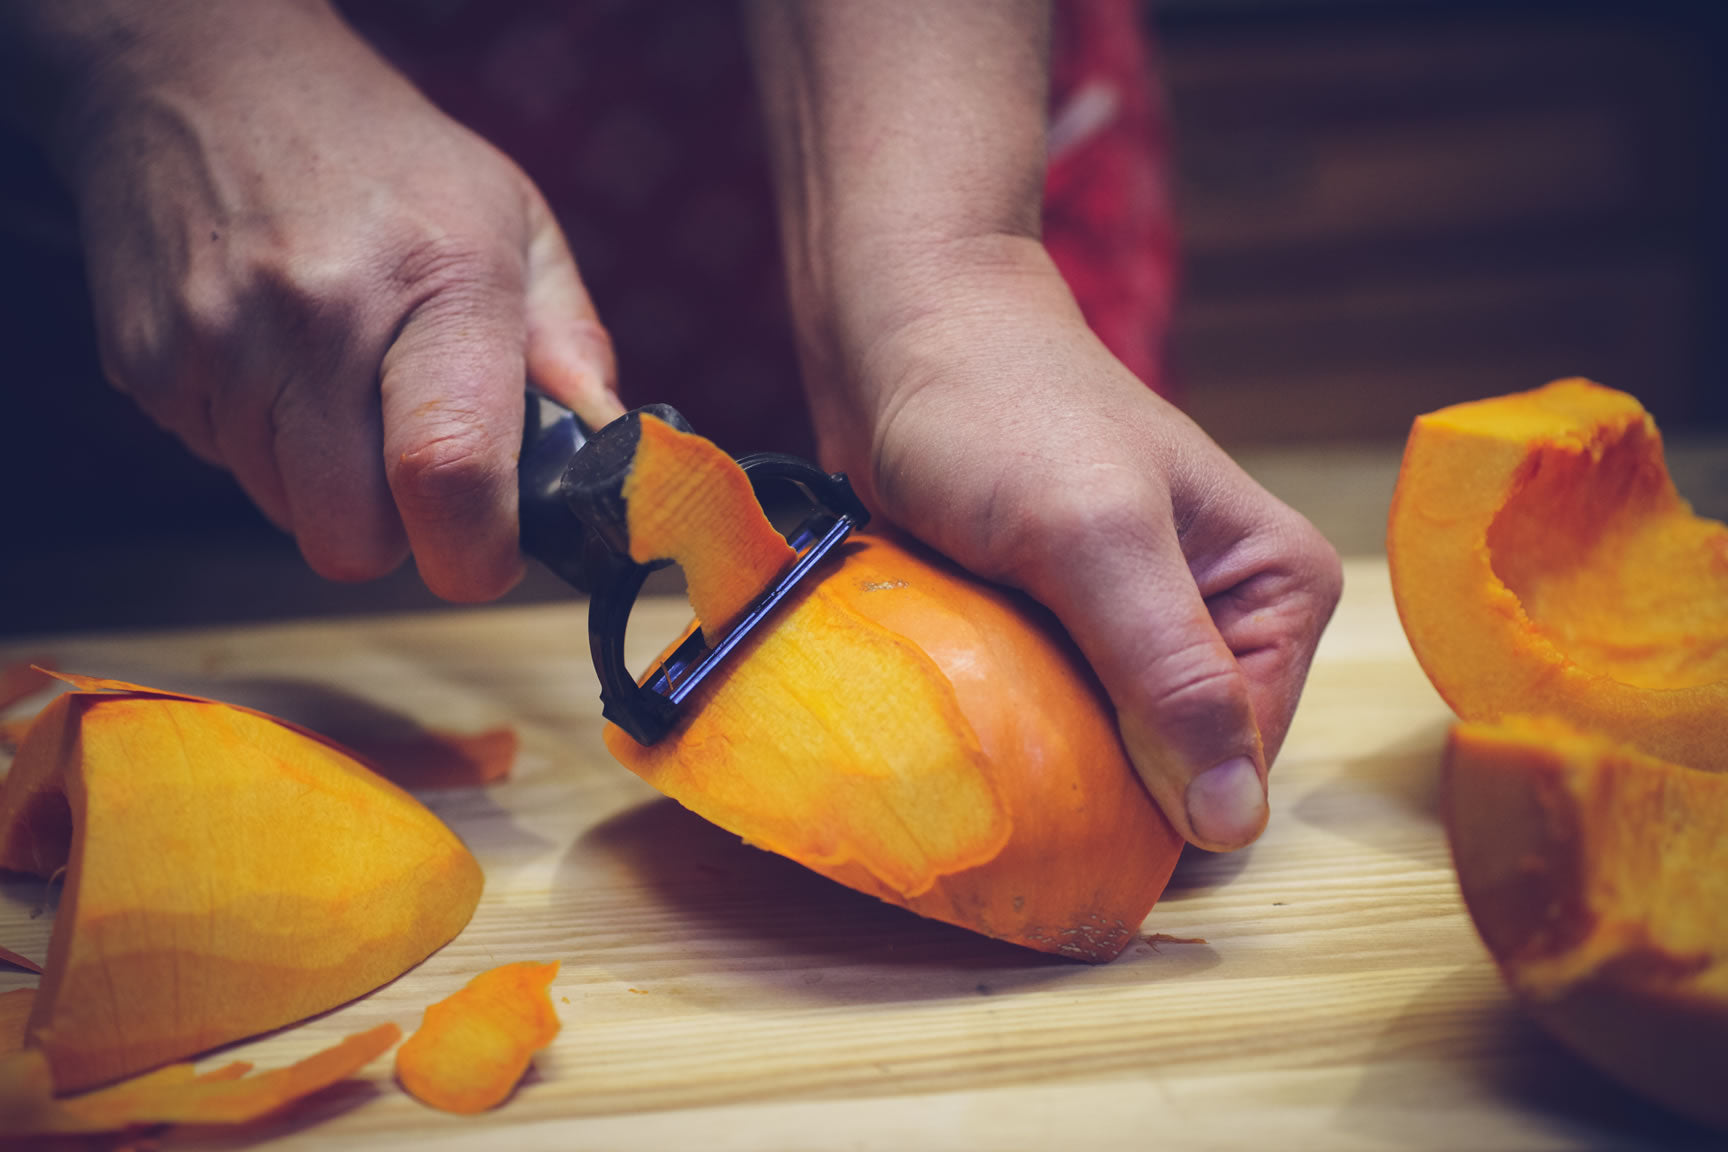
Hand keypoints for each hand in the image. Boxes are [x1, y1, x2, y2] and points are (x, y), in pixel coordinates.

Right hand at [52, 1, 622, 597]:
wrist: (203, 79)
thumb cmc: (386, 160)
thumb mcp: (513, 221)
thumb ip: (571, 343)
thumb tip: (603, 449)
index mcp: (440, 280)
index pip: (449, 471)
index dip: (477, 552)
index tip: (491, 552)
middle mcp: (318, 316)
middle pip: (352, 540)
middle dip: (399, 533)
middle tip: (420, 464)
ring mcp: (217, 345)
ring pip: (289, 516)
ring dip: (330, 486)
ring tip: (344, 383)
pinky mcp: (149, 367)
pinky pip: (227, 470)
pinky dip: (266, 445)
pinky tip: (280, 362)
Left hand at [813, 238, 1342, 851]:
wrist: (900, 338)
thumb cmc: (1002, 414)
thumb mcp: (1096, 540)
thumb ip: (1170, 674)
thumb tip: (1236, 824)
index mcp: (1280, 589)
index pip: (1242, 759)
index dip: (1160, 793)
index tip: (1061, 787)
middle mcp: (1223, 616)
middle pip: (1177, 764)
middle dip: (1097, 777)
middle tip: (1007, 744)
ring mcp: (1138, 629)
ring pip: (1106, 752)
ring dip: (1041, 757)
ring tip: (976, 722)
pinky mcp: (1064, 632)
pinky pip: (1050, 722)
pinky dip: (1006, 729)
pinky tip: (961, 711)